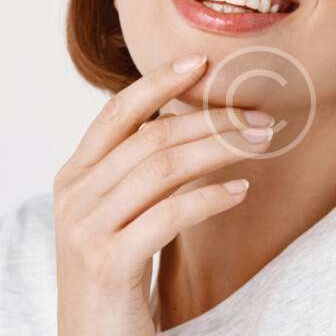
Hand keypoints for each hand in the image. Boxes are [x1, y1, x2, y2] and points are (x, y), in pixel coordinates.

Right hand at [53, 53, 274, 335]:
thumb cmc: (116, 274)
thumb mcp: (117, 215)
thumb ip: (137, 173)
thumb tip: (190, 128)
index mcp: (74, 176)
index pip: (116, 112)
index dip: (157, 81)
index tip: (200, 61)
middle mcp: (74, 196)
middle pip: (151, 137)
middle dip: (211, 120)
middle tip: (258, 117)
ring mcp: (87, 229)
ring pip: (163, 168)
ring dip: (219, 149)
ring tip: (261, 143)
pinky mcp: (110, 263)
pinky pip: (170, 215)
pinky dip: (210, 197)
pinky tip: (240, 190)